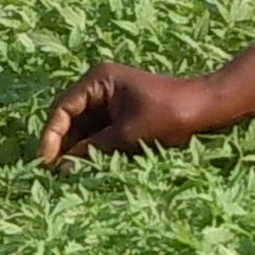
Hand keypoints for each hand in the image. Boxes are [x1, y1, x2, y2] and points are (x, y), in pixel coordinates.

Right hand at [36, 63, 225, 165]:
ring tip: (69, 175)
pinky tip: (88, 167)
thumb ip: (93, 150)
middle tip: (54, 173)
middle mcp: (99, 86)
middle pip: (69, 117)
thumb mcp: (128, 135)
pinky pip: (99, 132)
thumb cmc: (170, 115)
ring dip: (77, 150)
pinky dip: (93, 149)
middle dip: (63, 145)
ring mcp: (110, 100)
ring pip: (83, 128)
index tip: (46, 162)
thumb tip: (64, 169)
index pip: (63, 108)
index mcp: (98, 80)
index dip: (52, 136)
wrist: (208, 109)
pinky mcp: (121, 114)